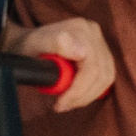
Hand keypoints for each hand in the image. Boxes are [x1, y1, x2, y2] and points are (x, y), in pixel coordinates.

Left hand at [1, 17, 115, 111]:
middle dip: (82, 96)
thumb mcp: (36, 43)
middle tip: (63, 106)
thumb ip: (55, 42)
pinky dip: (93, 90)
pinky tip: (78, 96)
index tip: (60, 102)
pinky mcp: (102, 53)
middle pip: (102, 74)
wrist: (28, 42)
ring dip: (89, 96)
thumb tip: (81, 53)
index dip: (78, 90)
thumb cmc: (29, 45)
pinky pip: (106, 76)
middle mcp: (94, 33)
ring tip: (69, 103)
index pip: (92, 67)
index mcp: (82, 29)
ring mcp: (100, 42)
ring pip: (107, 77)